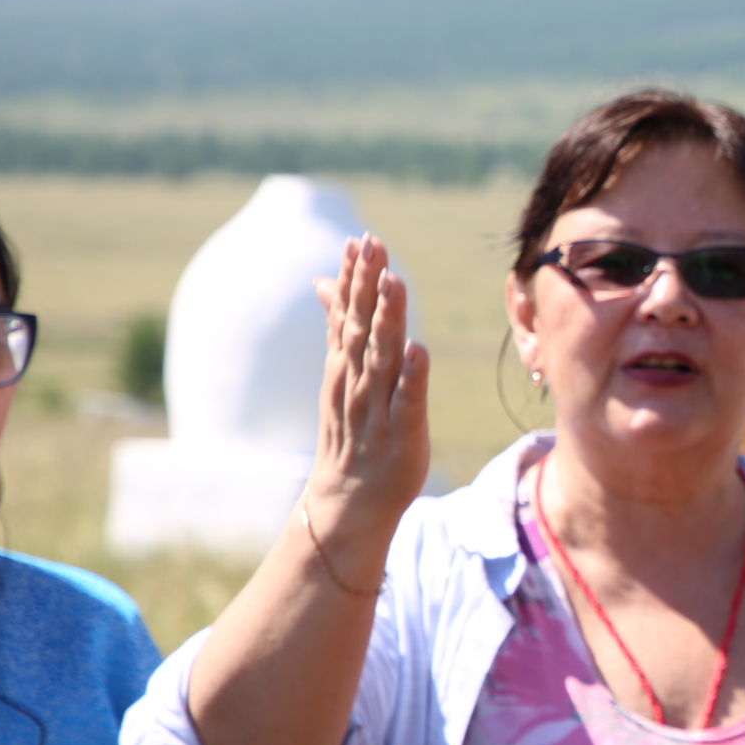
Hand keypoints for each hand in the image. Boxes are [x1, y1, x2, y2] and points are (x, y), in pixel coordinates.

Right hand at [308, 235, 429, 540]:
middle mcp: (358, 383)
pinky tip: (419, 350)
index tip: (359, 241)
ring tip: (393, 282)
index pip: (348, 316)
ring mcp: (378, 410)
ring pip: (381, 358)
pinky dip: (412, 378)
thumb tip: (325, 282)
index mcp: (346, 368)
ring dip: (387, 320)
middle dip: (366, 287)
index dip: (353, 279)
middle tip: (372, 245)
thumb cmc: (353, 434)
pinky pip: (408, 403)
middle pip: (361, 328)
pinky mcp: (403, 436)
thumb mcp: (341, 377)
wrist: (348, 503)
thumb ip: (339, 328)